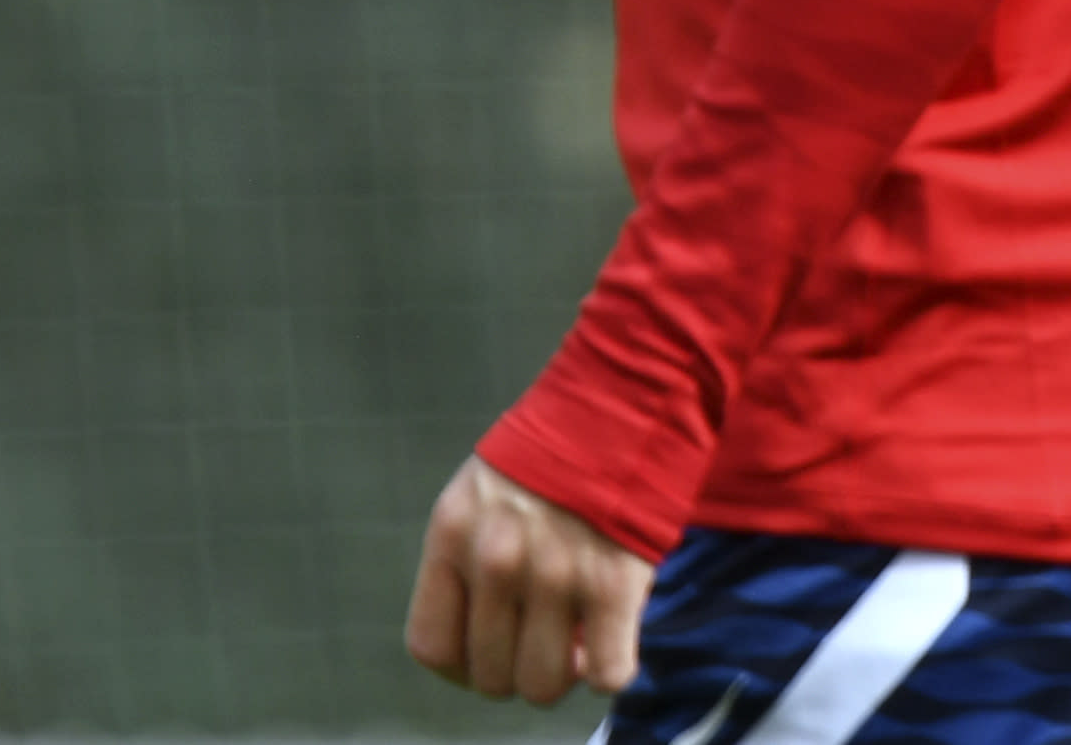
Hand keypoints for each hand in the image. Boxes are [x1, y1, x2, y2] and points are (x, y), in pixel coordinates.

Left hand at [406, 453, 646, 701]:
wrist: (637, 384)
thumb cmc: (567, 438)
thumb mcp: (489, 487)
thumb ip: (476, 553)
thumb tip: (489, 635)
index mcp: (454, 533)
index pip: (433, 647)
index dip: (465, 667)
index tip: (497, 652)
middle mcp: (495, 559)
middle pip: (491, 675)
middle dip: (523, 668)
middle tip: (552, 637)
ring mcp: (555, 572)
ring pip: (543, 686)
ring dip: (567, 674)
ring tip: (584, 638)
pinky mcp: (615, 580)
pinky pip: (606, 672)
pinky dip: (612, 671)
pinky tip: (617, 641)